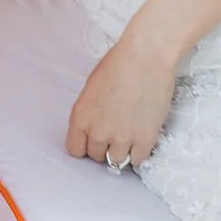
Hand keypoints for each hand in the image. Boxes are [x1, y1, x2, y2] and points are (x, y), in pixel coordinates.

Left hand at [65, 34, 177, 169]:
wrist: (145, 58)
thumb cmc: (119, 63)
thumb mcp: (92, 87)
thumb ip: (89, 112)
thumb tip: (94, 124)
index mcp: (81, 117)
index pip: (75, 149)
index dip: (84, 144)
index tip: (91, 139)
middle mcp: (98, 131)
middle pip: (95, 156)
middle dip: (103, 145)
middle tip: (113, 131)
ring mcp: (121, 138)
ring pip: (115, 161)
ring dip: (120, 151)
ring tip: (127, 134)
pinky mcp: (144, 140)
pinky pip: (137, 160)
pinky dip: (138, 152)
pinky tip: (140, 138)